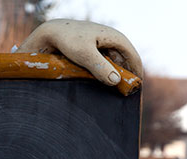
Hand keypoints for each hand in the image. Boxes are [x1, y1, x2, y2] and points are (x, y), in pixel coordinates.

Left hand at [16, 19, 142, 85]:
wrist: (51, 33)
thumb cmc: (68, 40)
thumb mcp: (84, 55)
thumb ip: (100, 67)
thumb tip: (116, 81)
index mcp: (117, 38)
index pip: (134, 59)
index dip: (136, 76)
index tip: (133, 94)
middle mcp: (113, 41)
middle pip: (125, 64)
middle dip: (124, 78)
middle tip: (120, 97)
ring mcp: (104, 46)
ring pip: (114, 66)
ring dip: (112, 78)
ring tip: (109, 94)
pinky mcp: (95, 52)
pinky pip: (104, 65)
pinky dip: (103, 75)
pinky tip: (98, 86)